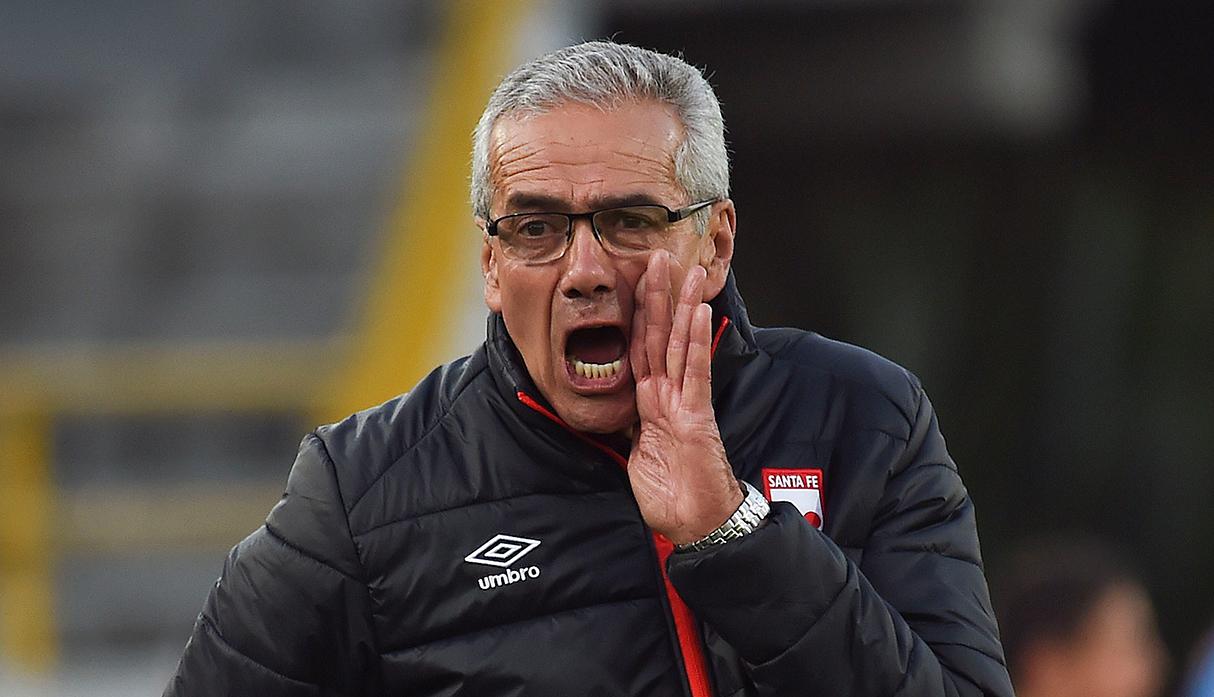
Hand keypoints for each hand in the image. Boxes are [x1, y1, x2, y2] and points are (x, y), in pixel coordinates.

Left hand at [628, 252, 742, 544]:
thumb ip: (626, 424)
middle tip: (658, 256)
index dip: (638, 314)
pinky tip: (698, 314)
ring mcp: (684, 401)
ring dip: (681, 306)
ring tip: (685, 271)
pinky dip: (695, 342)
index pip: (641, 347)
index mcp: (650, 401)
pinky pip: (694, 373)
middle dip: (658, 296)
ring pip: (678, 345)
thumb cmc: (669, 492)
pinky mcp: (696, 416)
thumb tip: (608, 407)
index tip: (637, 280)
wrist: (694, 522)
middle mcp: (668, 394)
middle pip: (660, 335)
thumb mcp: (633, 452)